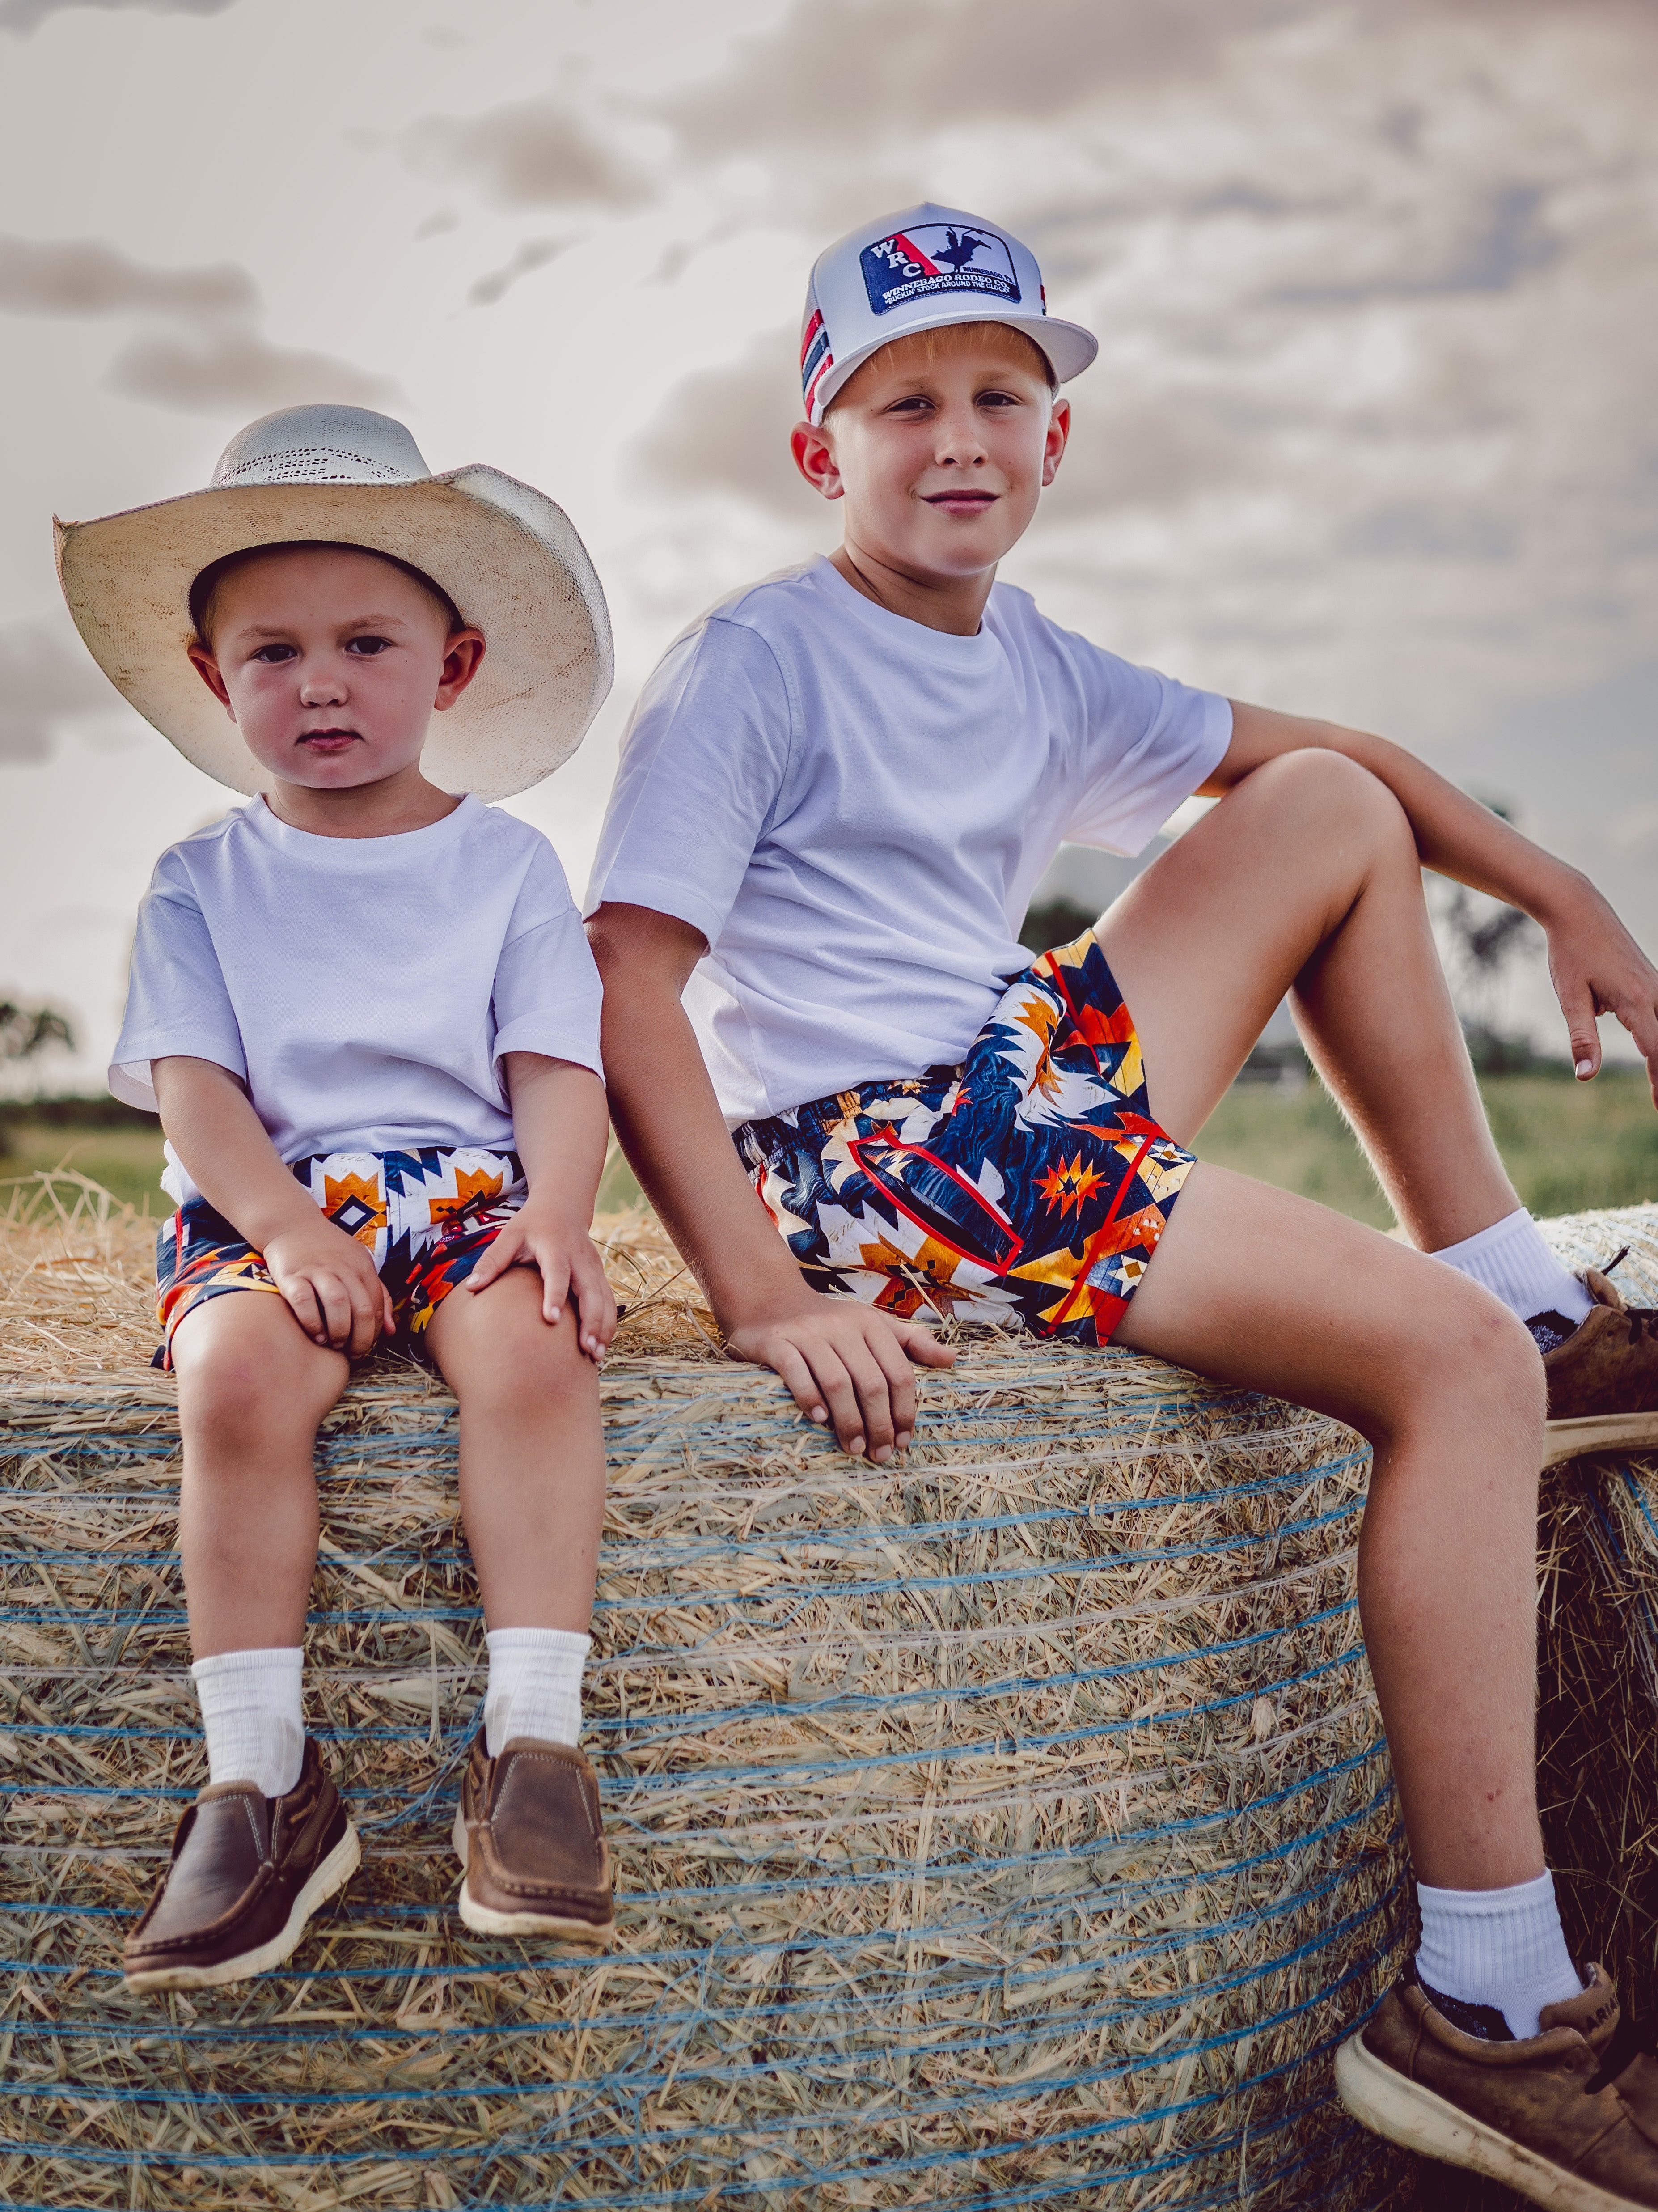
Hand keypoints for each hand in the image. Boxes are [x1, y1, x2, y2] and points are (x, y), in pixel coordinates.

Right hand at [262, 1215, 393, 1356]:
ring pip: (337, 1304)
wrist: (291, 1223)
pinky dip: (312, 1322)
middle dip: (360, 1338)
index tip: (366, 1346)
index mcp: (362, 1266)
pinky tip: (315, 1335)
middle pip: (362, 1308)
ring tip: (334, 1345)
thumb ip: (377, 1295)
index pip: (377, 1305)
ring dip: (338, 1331)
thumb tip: (391, 1331)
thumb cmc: (328, 1250)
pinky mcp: (291, 1274)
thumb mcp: (359, 1264)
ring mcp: (317, 1269)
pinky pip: (304, 1301)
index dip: (374, 1331)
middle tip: (353, 1354)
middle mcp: (343, 1267)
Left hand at [462, 1197, 617, 1362]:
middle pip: (590, 1290)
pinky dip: (608, 1324)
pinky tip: (600, 1346)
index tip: (551, 1319)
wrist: (563, 1207)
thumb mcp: (509, 1235)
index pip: (558, 1272)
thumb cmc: (531, 1226)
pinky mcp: (600, 1276)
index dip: (556, 1294)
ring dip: (603, 1327)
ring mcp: (594, 1267)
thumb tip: (471, 1288)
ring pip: (605, 1299)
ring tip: (595, 1356)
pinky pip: (609, 1302)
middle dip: (591, 1320)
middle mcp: (579, 1258)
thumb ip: (492, 1260)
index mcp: (555, 1247)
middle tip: (585, 1348)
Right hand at [723, 1290, 954, 1460]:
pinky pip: (796, 1372)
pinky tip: (819, 1419)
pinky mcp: (777, 1343)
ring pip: (837, 1381)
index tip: (904, 1440)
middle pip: (870, 1382)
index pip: (898, 1372)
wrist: (770, 1299)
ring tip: (854, 1448)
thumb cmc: (829, 1323)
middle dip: (879, 1424)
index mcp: (870, 1324)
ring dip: (849, 1421)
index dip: (905, 1410)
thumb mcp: (872, 1326)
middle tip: (880, 1454)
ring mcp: (807, 1334)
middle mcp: (841, 1326)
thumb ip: (910, 1342)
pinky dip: (809, 1397)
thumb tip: (951, 1359)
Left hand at [1543, 876, 1657, 1100]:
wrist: (1578, 909)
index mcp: (1635, 1001)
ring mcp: (1656, 984)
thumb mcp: (1569, 998)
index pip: (1657, 1051)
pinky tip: (1654, 1049)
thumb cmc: (1570, 953)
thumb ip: (1581, 1039)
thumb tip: (1586, 1077)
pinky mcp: (1651, 979)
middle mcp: (1654, 992)